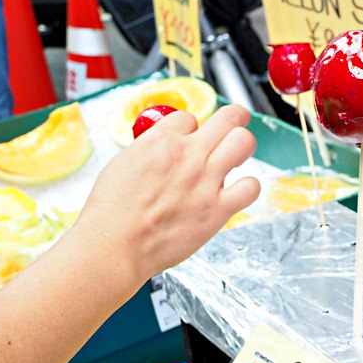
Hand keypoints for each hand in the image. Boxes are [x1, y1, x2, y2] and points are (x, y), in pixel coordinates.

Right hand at [74, 104, 260, 280]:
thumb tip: (162, 147)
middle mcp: (188, 155)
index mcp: (160, 141)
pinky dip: (249, 187)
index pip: (189, 118)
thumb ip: (149, 150)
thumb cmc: (112, 211)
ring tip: (236, 156)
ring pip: (244, 142)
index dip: (191, 128)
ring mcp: (206, 180)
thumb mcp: (123, 163)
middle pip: (228, 118)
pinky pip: (251, 187)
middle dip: (234, 119)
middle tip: (233, 127)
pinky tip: (238, 192)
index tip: (188, 140)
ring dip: (243, 145)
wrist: (115, 244)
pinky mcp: (218, 209)